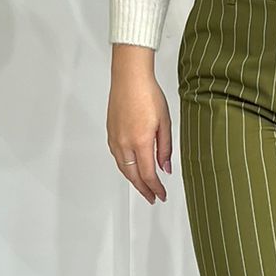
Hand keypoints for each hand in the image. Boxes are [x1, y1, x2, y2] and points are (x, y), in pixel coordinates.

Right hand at [107, 47, 172, 202]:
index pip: (148, 175)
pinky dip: (125, 167)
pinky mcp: (110, 133)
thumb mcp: (164, 122)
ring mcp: (115, 139)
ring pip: (124, 168)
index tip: (161, 195)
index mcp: (141, 141)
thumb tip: (165, 168)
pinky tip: (131, 168)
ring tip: (143, 187)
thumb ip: (165, 148)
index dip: (155, 188)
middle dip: (144, 189)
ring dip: (134, 180)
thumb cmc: (148, 94)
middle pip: (133, 176)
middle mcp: (125, 143)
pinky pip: (117, 157)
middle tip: (152, 197)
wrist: (129, 78)